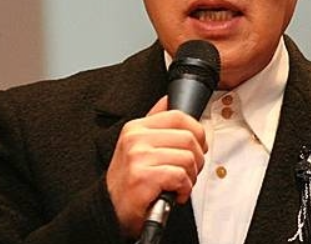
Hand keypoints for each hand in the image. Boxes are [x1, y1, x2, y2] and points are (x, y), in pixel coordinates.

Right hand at [106, 96, 206, 237]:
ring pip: (188, 158)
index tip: (200, 145)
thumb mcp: (137, 144)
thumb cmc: (129, 180)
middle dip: (198, 158)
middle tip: (190, 170)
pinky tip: (176, 193)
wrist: (110, 210)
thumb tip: (169, 100)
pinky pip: (180, 176)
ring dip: (191, 176)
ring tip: (180, 183)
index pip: (178, 116)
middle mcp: (136, 139)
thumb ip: (155, 122)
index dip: (197, 130)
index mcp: (136, 127)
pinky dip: (184, 189)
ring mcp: (138, 157)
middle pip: (188, 138)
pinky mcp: (143, 177)